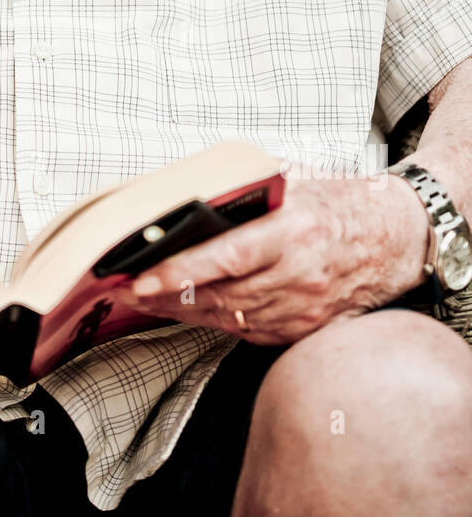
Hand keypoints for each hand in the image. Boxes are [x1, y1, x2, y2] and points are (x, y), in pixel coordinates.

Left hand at [124, 169, 431, 345]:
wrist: (392, 240)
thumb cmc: (335, 204)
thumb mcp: (291, 184)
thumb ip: (244, 194)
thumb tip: (186, 198)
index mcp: (292, 232)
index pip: (226, 257)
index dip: (180, 271)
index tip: (140, 277)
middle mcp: (297, 275)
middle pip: (219, 295)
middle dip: (166, 295)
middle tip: (124, 289)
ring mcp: (302, 309)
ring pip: (228, 317)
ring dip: (182, 311)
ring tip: (145, 299)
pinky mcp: (302, 330)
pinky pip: (247, 331)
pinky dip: (214, 321)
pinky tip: (187, 310)